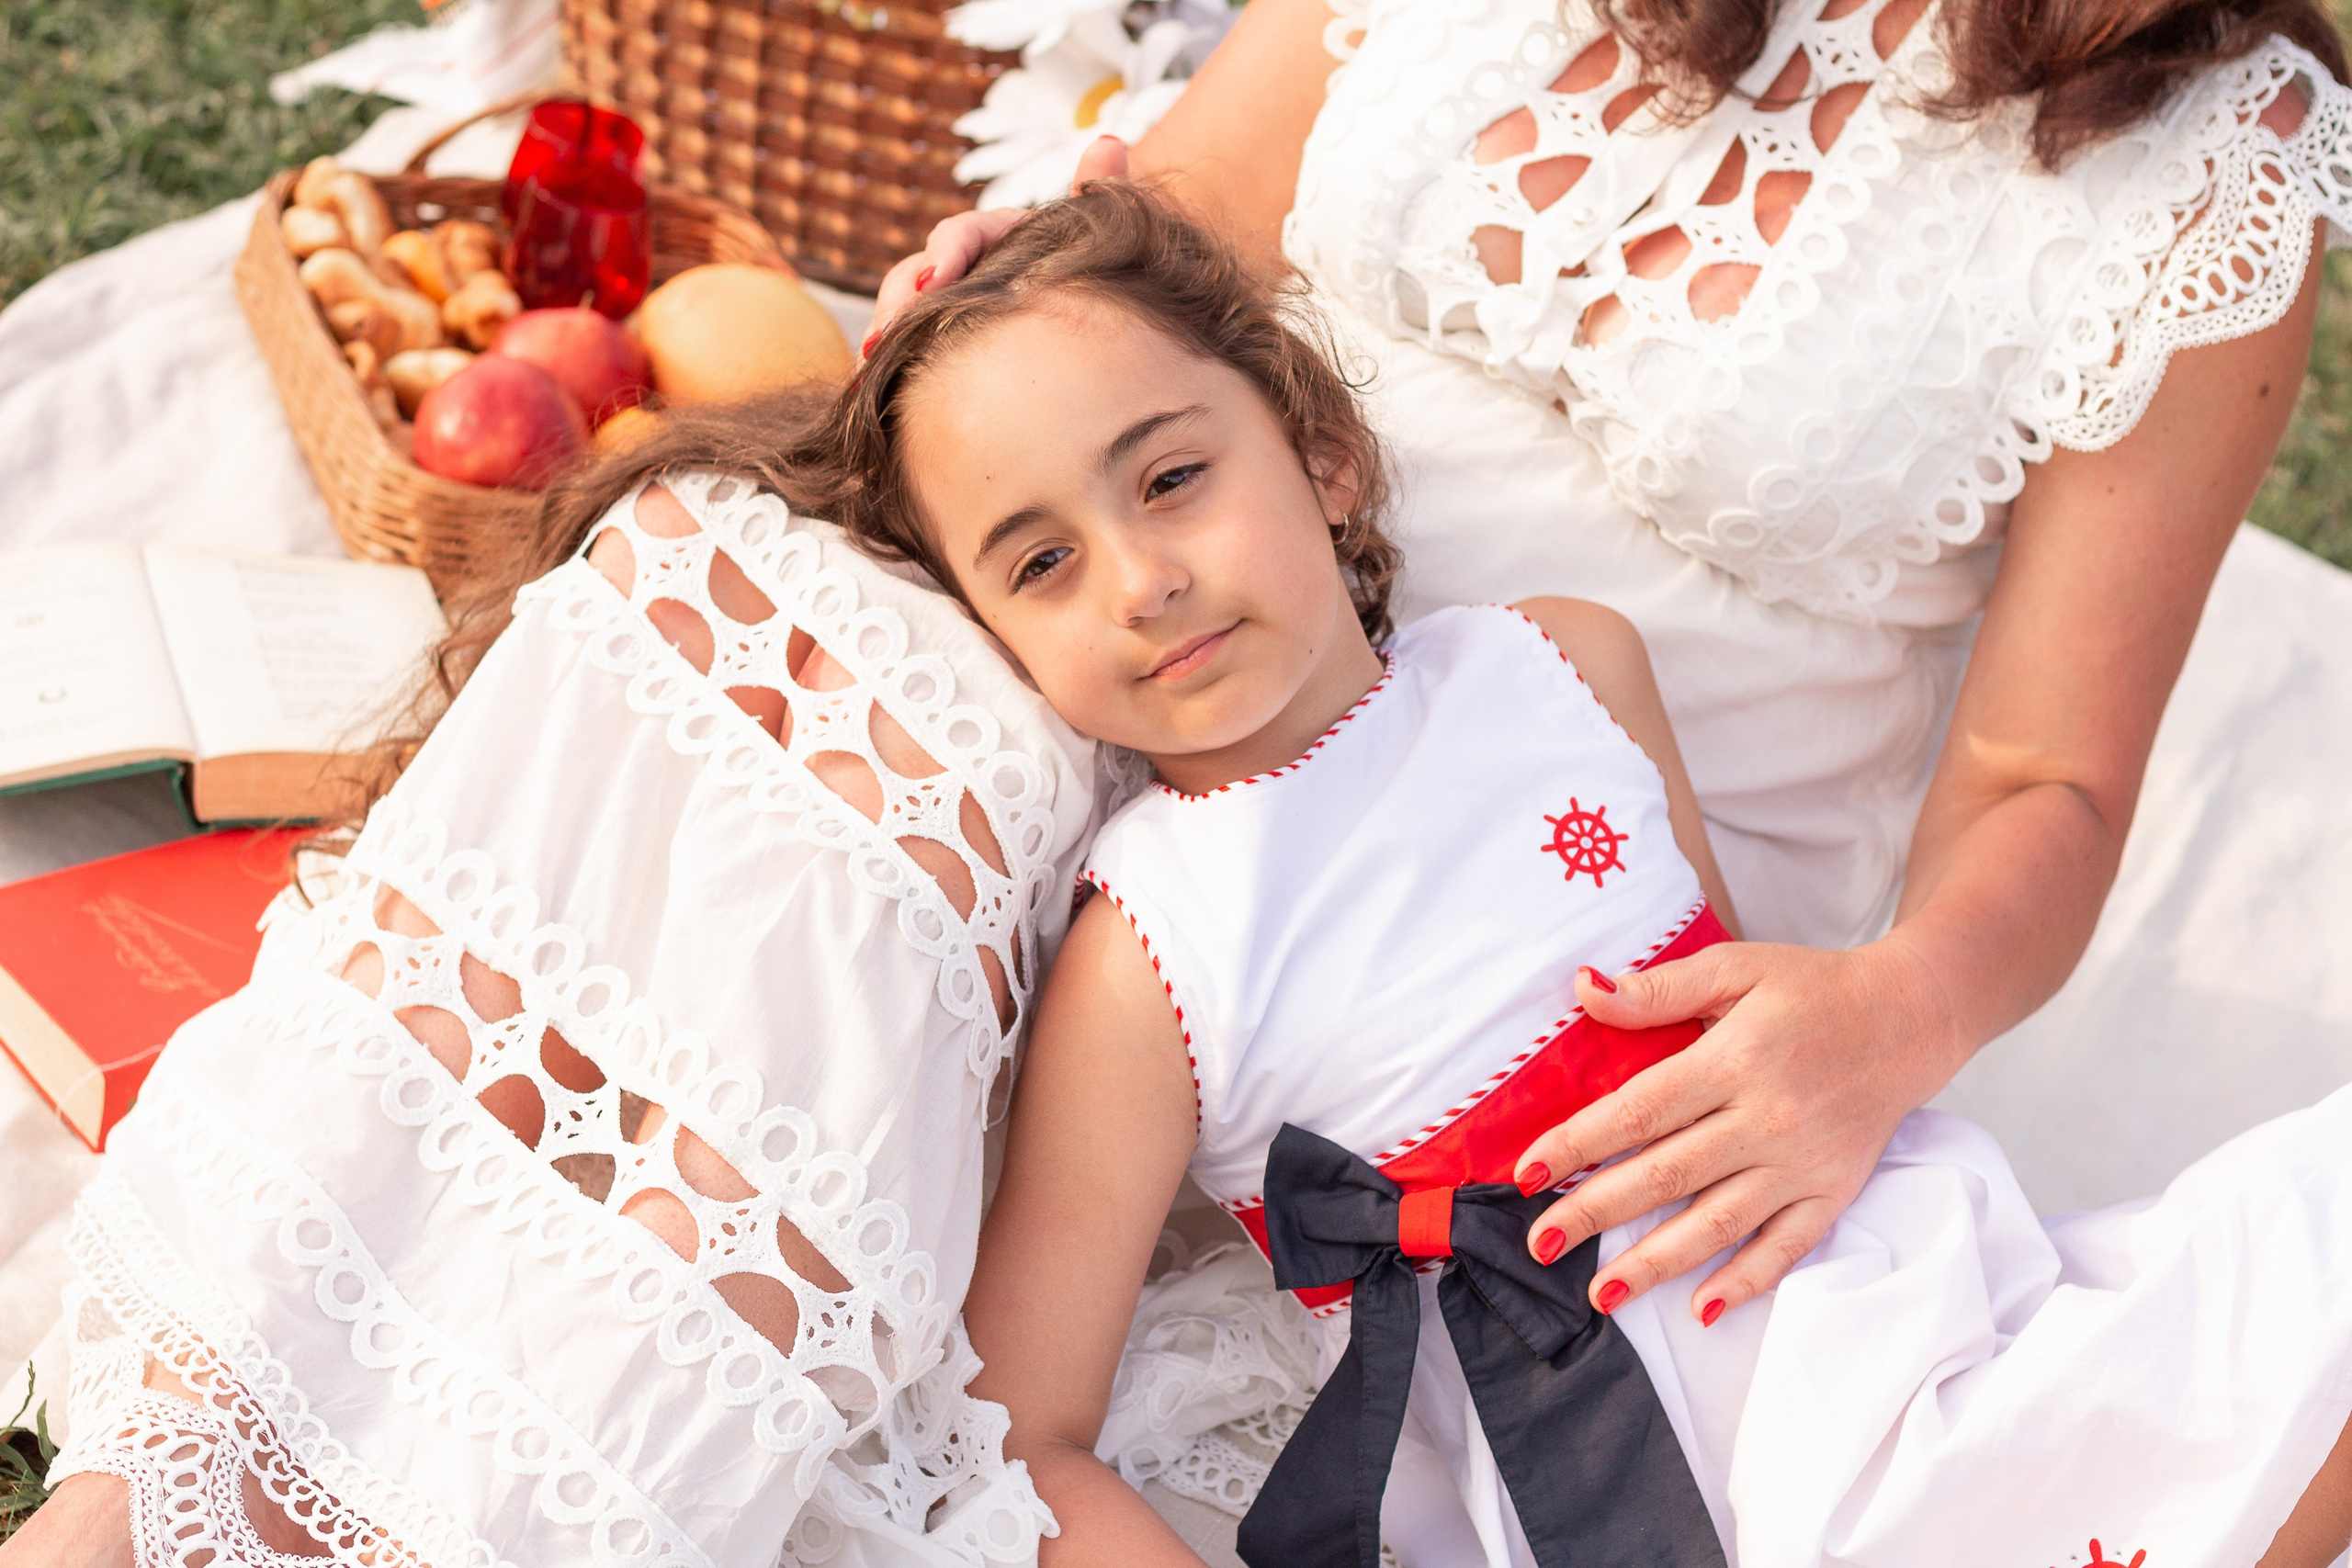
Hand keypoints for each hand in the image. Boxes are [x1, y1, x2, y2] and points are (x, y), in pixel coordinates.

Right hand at [862, 135, 1131, 355]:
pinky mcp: (936, 343)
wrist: (1094, 334)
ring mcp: (948, 308)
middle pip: (919, 274)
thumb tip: (1107, 142)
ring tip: (872, 361)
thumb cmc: (1095, 279)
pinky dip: (887, 366)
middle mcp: (967, 268)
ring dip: (884, 333)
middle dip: (899, 299)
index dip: (946, 252)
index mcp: (1000, 237)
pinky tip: (871, 387)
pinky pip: (905, 350)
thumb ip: (1098, 194)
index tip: (935, 280)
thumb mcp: (1098, 238)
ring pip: (903, 313)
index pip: (962, 234)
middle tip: (887, 331)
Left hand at [1512, 936, 1968, 1325]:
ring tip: (1601, 1292)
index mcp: (1734, 1060)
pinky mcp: (1833, 1192)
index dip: (1579, 1144)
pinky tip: (1703, 1308)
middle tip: (1541, 1243)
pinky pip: (1786, 1247)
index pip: (1640, 1111)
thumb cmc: (1810, 989)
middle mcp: (1767, 1119)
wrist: (1908, 1018)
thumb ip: (1659, 988)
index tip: (1527, 1173)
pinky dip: (1747, 1280)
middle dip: (1597, 1213)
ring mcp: (1802, 1164)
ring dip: (1656, 1262)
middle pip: (1667, 1174)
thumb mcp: (1734, 968)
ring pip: (1718, 1222)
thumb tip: (1586, 989)